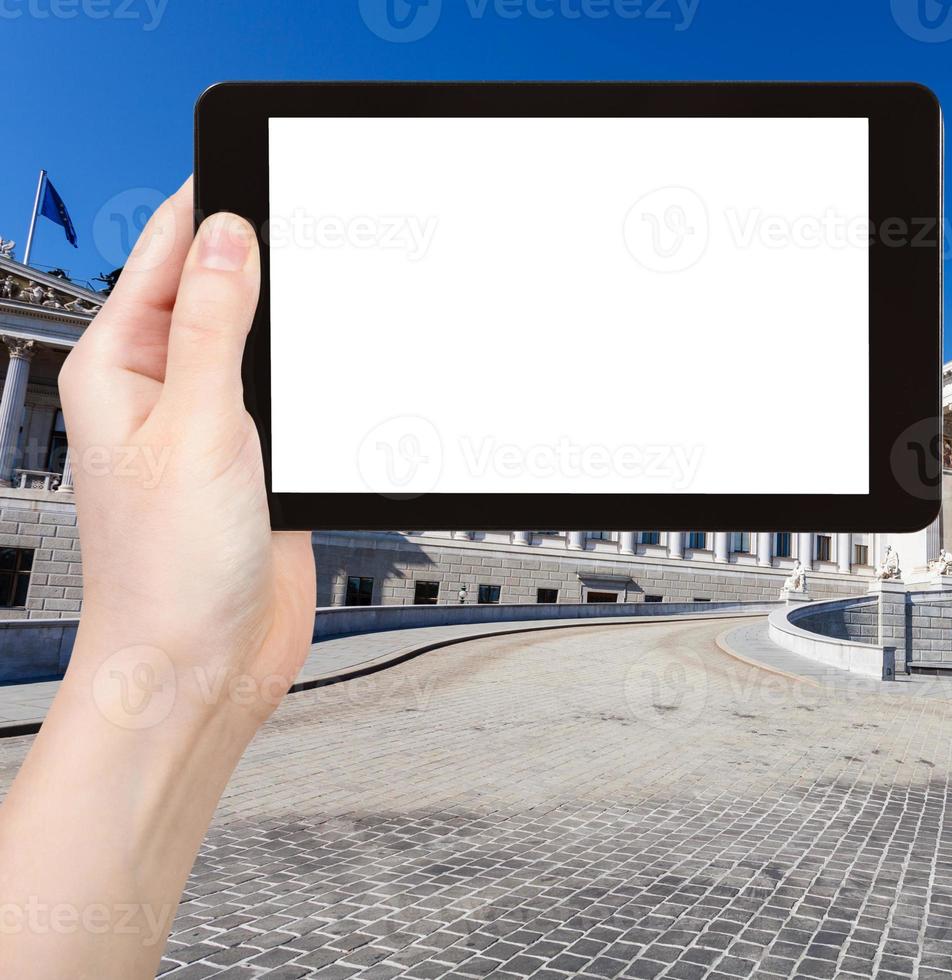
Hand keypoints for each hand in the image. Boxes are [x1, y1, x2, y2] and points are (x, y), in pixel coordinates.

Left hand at [0, 179, 314, 974]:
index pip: (165, 252)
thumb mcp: (193, 427)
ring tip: (348, 281)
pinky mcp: (265, 460)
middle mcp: (166, 388)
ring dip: (303, 319)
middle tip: (327, 217)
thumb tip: (225, 233)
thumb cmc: (166, 572)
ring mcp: (218, 424)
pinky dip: (325, 377)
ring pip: (267, 340)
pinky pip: (298, 395)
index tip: (261, 159)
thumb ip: (211, 326)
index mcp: (121, 367)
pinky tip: (350, 363)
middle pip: (221, 287)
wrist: (201, 666)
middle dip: (270, 253)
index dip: (212, 201)